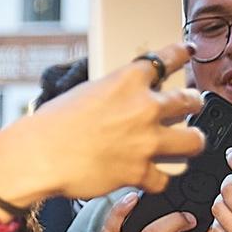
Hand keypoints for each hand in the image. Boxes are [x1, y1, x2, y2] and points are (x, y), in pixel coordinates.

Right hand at [0, 43, 204, 206]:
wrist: (38, 155)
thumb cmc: (50, 125)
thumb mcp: (84, 92)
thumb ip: (112, 94)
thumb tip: (122, 101)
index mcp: (128, 81)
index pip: (168, 57)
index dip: (182, 53)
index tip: (188, 51)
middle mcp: (145, 108)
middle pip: (190, 101)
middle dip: (192, 105)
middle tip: (189, 108)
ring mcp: (146, 142)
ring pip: (193, 142)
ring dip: (189, 144)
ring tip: (184, 147)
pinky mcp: (139, 172)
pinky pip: (165, 178)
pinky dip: (157, 180)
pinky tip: (152, 178)